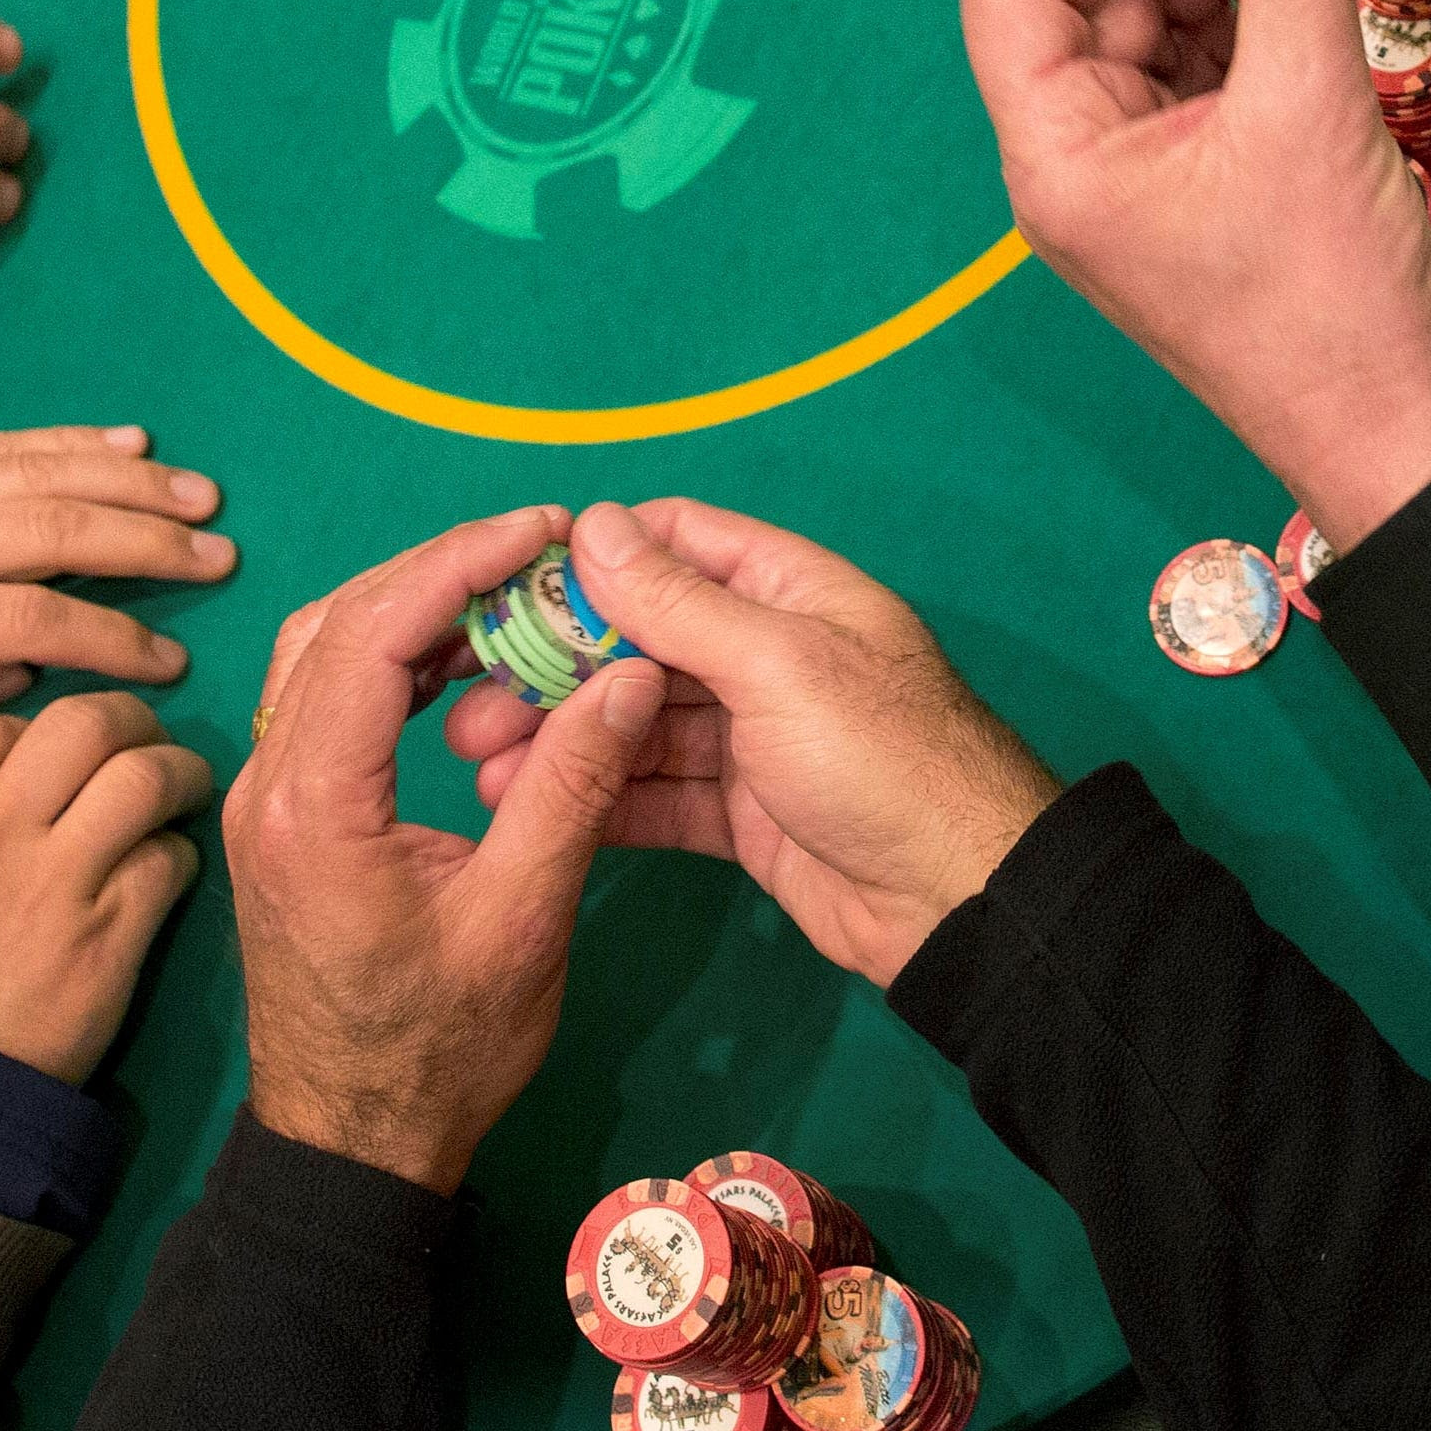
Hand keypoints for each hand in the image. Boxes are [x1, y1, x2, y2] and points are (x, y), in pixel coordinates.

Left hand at [0, 424, 233, 748]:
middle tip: (223, 557)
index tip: (171, 664)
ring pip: (39, 474)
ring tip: (201, 498)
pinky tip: (128, 445)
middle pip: (55, 530)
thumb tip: (26, 672)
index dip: (111, 640)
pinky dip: (70, 441)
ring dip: (129, 483)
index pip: (32, 619)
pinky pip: (0, 443)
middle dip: (149, 543)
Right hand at [0, 692, 212, 1082]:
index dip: (26, 733)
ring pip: (143, 778)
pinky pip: (167, 862)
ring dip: (174, 770)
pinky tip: (171, 864)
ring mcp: (54, 883)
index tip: (45, 760)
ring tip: (182, 781)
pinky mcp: (108, 942)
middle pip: (81, 724)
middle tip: (138, 738)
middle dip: (120, 719)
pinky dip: (178, 852)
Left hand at [224, 507, 667, 1192]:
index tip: (539, 529)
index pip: (374, 630)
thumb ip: (571, 787)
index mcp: (316, 804)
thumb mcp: (522, 920)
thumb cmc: (439, 1050)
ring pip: (321, 650)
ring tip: (508, 593)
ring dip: (409, 606)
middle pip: (340, 621)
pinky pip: (322, 696)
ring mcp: (268, 798)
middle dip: (440, 568)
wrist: (353, 1144)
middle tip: (538, 550)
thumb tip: (629, 671)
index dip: (457, 561)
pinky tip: (460, 661)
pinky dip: (389, 656)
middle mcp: (271, 783)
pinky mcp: (284, 815)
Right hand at [450, 501, 1058, 987]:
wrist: (961, 904)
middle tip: (469, 699)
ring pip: (641, 723)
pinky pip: (659, 792)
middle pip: (645, 639)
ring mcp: (755, 738)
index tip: (508, 585)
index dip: (595, 558)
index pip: (678, 543)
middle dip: (558, 666)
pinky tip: (530, 810)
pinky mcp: (744, 814)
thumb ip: (680, 603)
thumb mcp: (779, 665)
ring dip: (565, 739)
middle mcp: (768, 655)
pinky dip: (599, 798)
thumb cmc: (881, 758)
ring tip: (481, 765)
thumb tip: (595, 526)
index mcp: (791, 592)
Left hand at [962, 0, 1430, 547]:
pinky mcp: (1192, 184)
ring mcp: (1133, 177)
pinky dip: (1243, 25)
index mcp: (1057, 157)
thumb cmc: (1324, 296)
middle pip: (1085, 1)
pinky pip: (1195, 73)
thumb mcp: (1310, 97)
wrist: (1382, 424)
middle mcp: (1075, 164)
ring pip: (1150, 30)